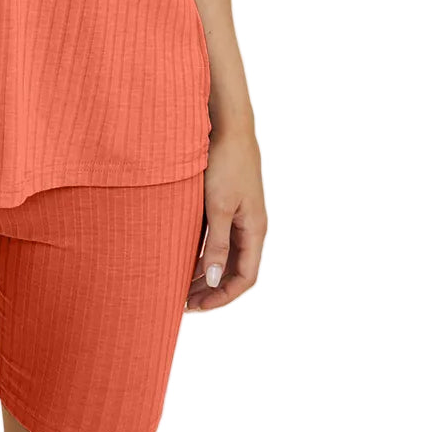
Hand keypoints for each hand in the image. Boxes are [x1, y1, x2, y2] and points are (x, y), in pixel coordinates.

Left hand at [185, 126, 266, 310]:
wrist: (228, 125)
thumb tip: (212, 281)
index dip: (222, 296)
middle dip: (210, 289)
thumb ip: (216, 244)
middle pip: (233, 270)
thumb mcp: (218, 206)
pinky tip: (179, 256)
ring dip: (203, 272)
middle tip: (182, 302)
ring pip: (223, 255)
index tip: (196, 306)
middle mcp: (249, 226)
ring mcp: (238, 214)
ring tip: (177, 284)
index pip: (244, 277)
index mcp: (254, 230)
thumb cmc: (226, 163)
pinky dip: (200, 251)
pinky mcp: (226, 203)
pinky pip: (215, 237)